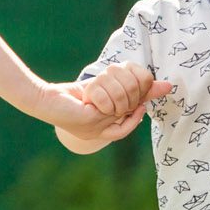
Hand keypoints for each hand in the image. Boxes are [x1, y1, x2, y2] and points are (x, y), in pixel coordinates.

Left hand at [39, 71, 170, 145]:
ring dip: (110, 84)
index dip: (139, 108)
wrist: (43, 100)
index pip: (129, 125)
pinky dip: (99, 90)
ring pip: (122, 100)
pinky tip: (89, 94)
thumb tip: (166, 85)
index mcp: (104, 129)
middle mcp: (100, 133)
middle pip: (133, 105)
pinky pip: (108, 101)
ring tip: (98, 83)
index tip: (138, 97)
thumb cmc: (72, 96)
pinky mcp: (91, 120)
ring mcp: (96, 129)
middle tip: (112, 77)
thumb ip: (131, 88)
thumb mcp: (104, 91)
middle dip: (126, 85)